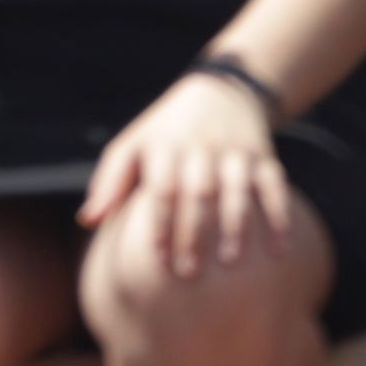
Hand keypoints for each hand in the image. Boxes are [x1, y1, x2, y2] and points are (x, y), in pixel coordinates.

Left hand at [81, 72, 291, 273]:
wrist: (219, 91)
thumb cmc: (165, 131)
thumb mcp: (133, 145)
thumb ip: (110, 181)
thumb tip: (87, 221)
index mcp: (164, 146)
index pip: (161, 188)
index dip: (159, 222)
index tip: (157, 258)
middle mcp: (200, 147)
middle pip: (198, 192)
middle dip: (193, 233)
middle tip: (189, 273)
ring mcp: (234, 151)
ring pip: (237, 189)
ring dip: (236, 226)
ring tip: (230, 262)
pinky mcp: (263, 156)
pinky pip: (274, 186)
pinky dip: (278, 217)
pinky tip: (278, 250)